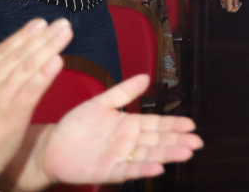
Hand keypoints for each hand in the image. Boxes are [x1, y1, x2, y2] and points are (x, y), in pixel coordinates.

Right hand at [0, 18, 72, 171]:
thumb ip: (2, 80)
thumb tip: (14, 57)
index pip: (1, 57)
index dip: (21, 38)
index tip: (39, 22)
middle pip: (14, 59)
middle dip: (38, 39)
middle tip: (61, 22)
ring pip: (22, 70)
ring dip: (45, 48)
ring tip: (64, 32)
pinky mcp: (8, 121)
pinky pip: (27, 94)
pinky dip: (42, 76)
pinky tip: (58, 61)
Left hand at [40, 74, 202, 184]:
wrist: (51, 147)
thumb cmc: (75, 125)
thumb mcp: (100, 103)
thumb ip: (123, 92)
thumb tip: (146, 76)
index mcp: (130, 124)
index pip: (157, 124)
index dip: (174, 125)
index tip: (191, 124)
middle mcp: (130, 142)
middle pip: (158, 141)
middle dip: (178, 141)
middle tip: (197, 142)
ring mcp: (121, 157)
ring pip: (150, 156)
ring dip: (168, 155)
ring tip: (186, 153)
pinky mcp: (109, 171)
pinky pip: (129, 171)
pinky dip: (143, 170)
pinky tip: (158, 168)